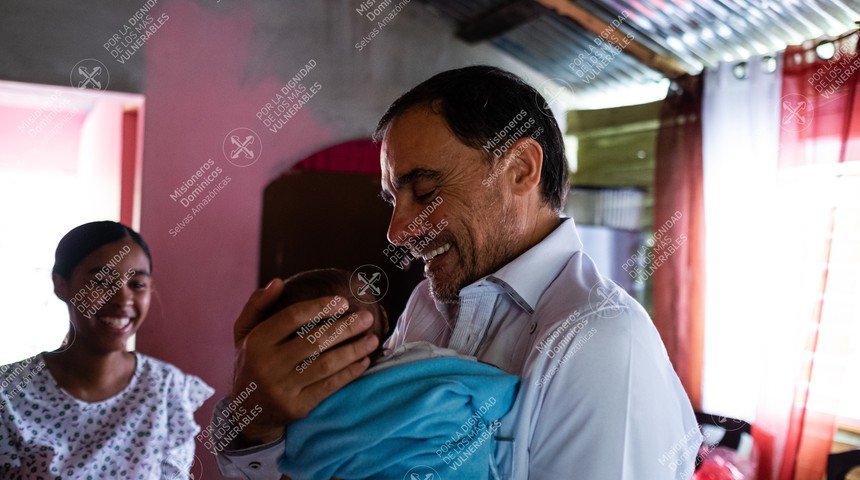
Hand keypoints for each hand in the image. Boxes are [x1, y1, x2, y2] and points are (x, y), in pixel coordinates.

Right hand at [230, 279, 377, 445]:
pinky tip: (364, 361)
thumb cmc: (252, 361)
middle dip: (345, 327)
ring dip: (354, 350)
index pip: (292, 317)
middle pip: (314, 341)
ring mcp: (283, 388)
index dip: (320, 307)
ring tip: (373, 339)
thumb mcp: (244, 332)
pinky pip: (329, 386)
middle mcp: (268, 365)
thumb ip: (258, 304)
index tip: (343, 301)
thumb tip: (278, 282)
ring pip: (326, 365)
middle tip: (367, 317)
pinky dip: (350, 373)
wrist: (248, 412)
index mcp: (256, 341)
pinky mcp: (297, 407)